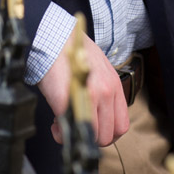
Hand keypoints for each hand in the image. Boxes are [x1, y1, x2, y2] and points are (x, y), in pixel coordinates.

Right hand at [37, 31, 128, 145]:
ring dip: (78, 135)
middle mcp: (106, 91)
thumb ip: (99, 93)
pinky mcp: (69, 100)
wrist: (52, 37)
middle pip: (107, 135)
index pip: (121, 124)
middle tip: (77, 126)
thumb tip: (92, 118)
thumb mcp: (95, 68)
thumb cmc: (70, 51)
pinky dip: (61, 132)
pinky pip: (70, 128)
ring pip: (91, 136)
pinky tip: (55, 122)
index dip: (107, 133)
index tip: (94, 130)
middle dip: (91, 137)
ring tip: (65, 121)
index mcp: (113, 84)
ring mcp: (89, 96)